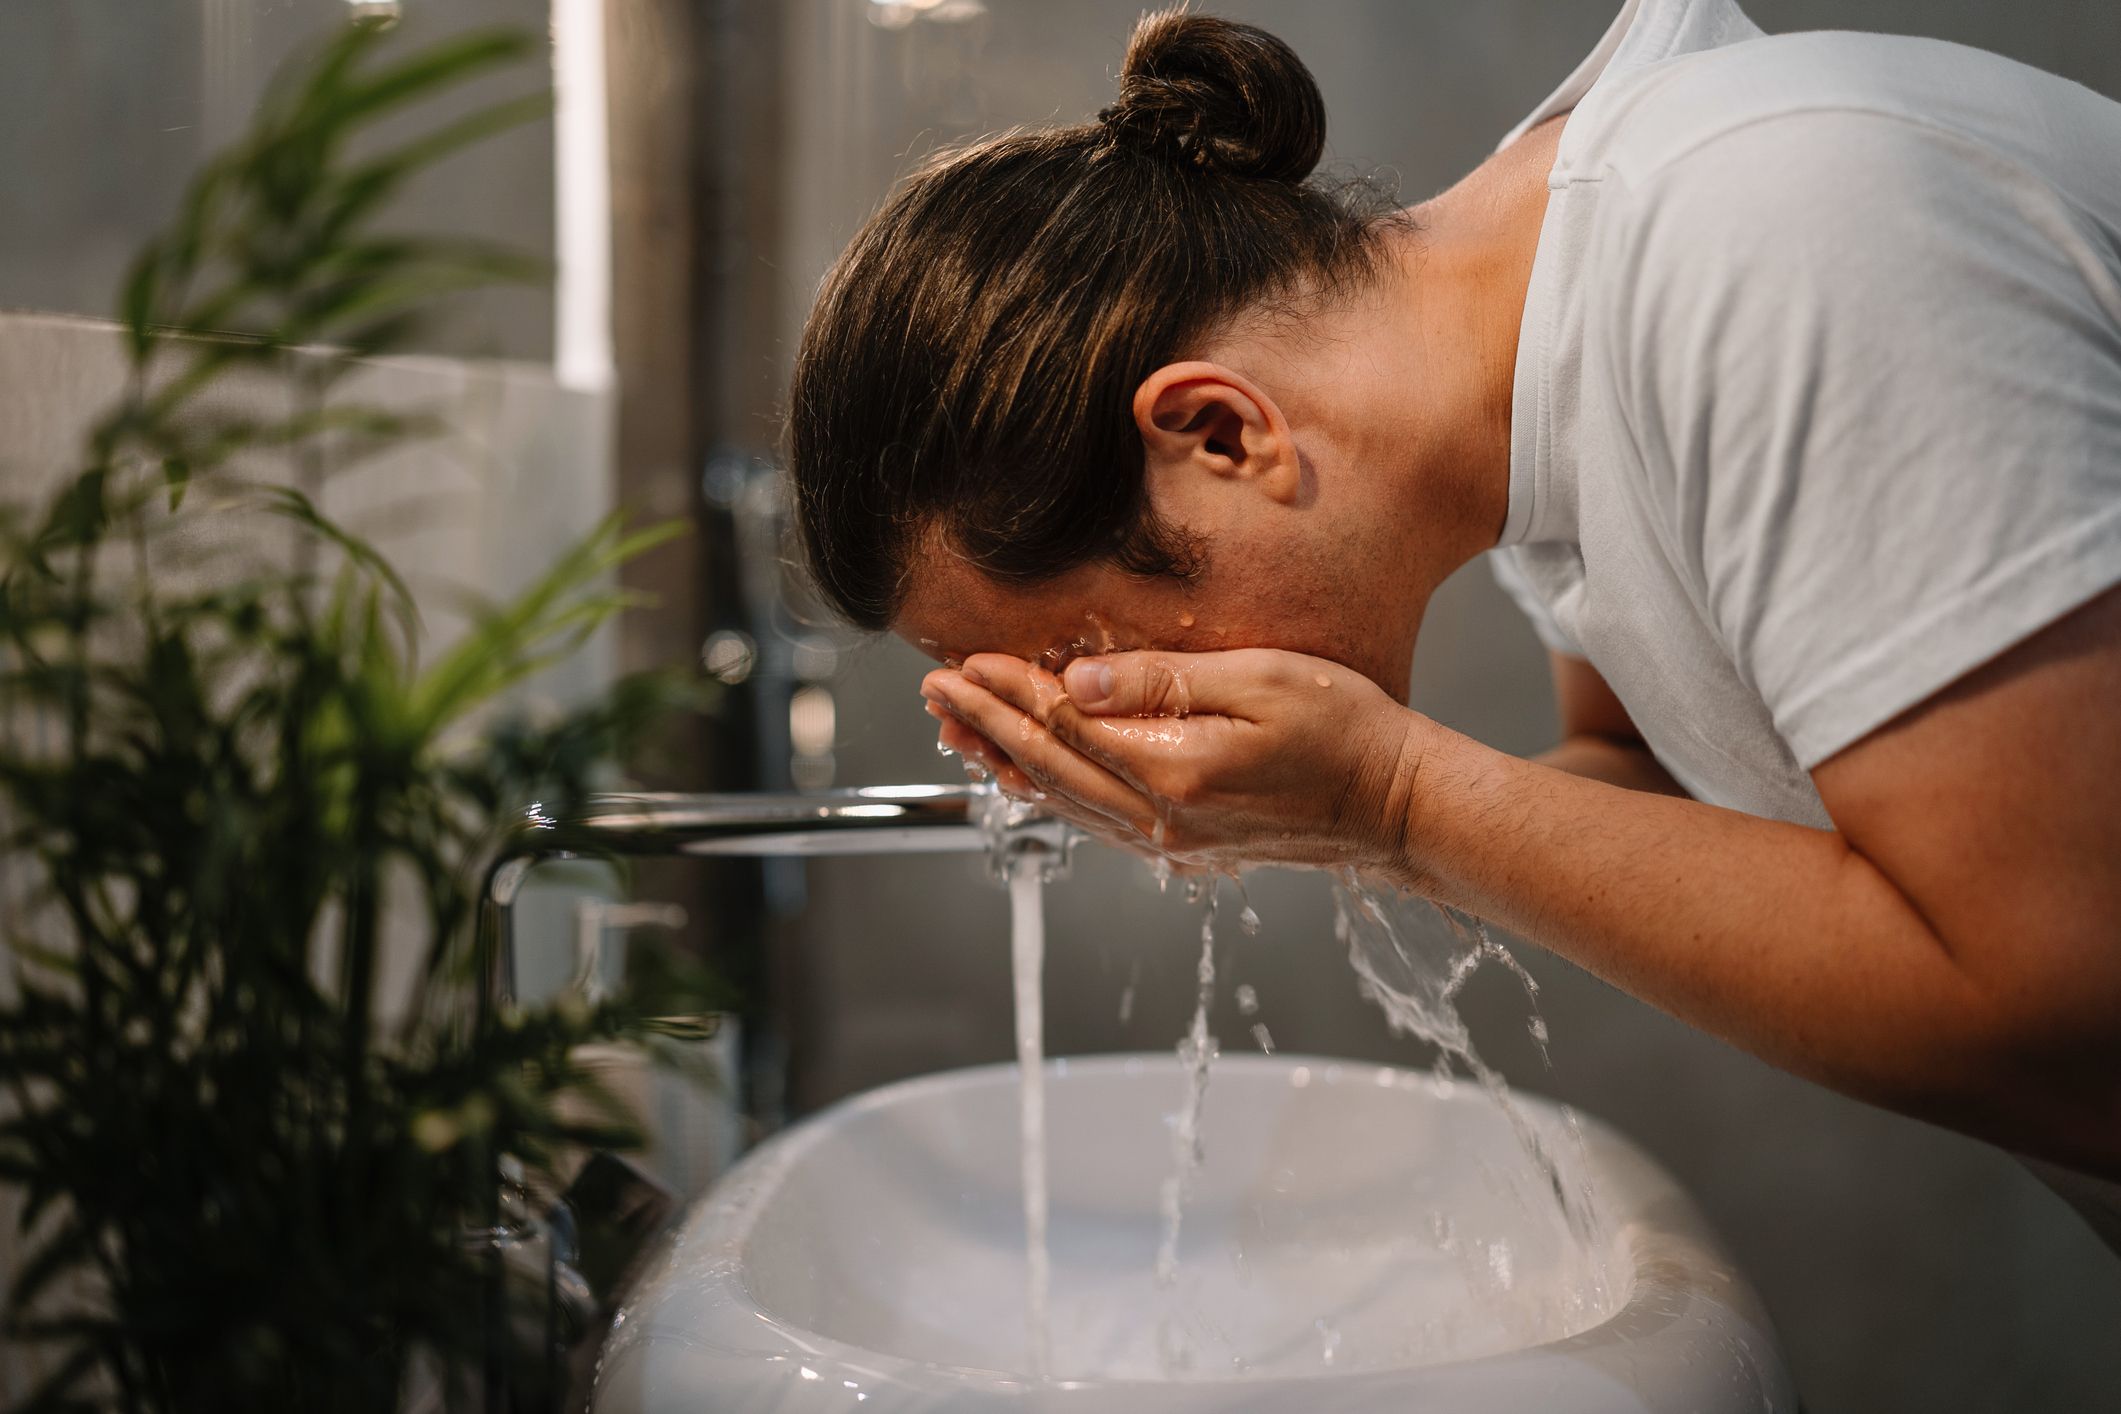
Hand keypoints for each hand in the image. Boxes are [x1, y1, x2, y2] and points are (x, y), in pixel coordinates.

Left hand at [921, 648, 1424, 874]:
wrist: (1398, 805)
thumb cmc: (1346, 730)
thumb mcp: (1261, 681)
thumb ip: (1163, 682)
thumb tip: (1076, 683)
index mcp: (1176, 773)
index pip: (1067, 725)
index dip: (1011, 689)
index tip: (966, 660)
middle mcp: (1162, 820)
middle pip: (1049, 768)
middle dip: (985, 725)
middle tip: (934, 691)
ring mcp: (1171, 841)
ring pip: (1064, 801)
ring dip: (1004, 762)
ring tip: (956, 731)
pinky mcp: (1184, 847)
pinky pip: (1095, 821)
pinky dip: (1048, 793)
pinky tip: (1025, 775)